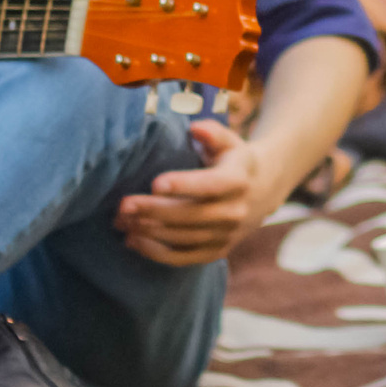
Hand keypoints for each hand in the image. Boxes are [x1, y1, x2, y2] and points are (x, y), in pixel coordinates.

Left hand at [115, 119, 270, 266]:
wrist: (264, 191)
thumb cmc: (235, 161)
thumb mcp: (229, 142)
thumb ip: (212, 132)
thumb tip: (195, 128)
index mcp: (238, 180)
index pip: (210, 185)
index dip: (184, 185)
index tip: (155, 183)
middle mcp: (235, 211)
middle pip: (191, 215)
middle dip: (154, 211)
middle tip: (123, 206)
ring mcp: (227, 235)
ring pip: (183, 238)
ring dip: (149, 232)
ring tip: (121, 222)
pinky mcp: (217, 251)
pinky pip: (184, 258)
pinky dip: (156, 253)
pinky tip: (133, 241)